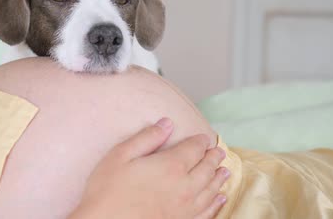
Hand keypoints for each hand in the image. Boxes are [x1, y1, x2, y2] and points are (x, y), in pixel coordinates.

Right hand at [69, 118, 228, 218]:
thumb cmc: (108, 190)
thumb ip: (147, 138)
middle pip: (206, 168)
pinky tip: (219, 199)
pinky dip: (216, 203)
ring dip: (219, 178)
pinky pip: (206, 212)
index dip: (201, 141)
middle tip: (219, 152)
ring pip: (210, 190)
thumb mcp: (121, 155)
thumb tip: (167, 123)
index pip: (194, 149)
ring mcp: (185, 208)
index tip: (205, 138)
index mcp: (171, 165)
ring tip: (225, 171)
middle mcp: (184, 186)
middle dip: (214, 158)